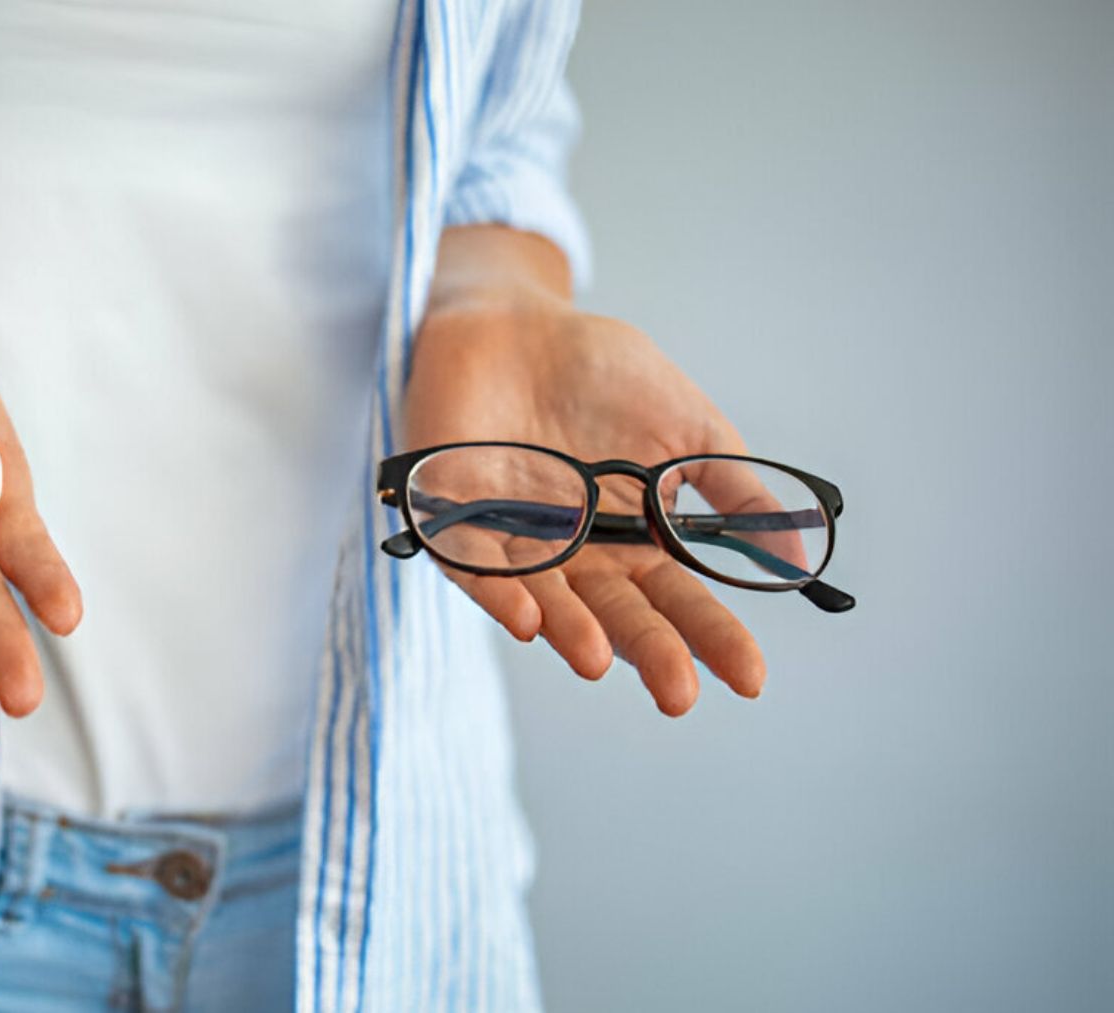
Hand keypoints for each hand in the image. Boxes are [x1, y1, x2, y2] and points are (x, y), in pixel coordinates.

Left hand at [404, 299, 765, 714]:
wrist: (516, 325)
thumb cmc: (604, 376)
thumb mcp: (689, 428)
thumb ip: (737, 492)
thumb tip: (799, 558)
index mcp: (635, 541)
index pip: (680, 601)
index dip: (714, 639)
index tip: (751, 678)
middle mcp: (578, 555)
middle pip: (618, 615)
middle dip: (651, 654)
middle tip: (680, 695)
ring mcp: (517, 542)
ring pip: (548, 602)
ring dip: (573, 633)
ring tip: (600, 659)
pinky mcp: (457, 522)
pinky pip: (476, 567)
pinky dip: (499, 592)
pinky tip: (527, 618)